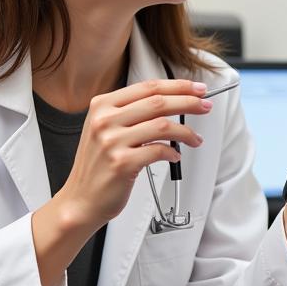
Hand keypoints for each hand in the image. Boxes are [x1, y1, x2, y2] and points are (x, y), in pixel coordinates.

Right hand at [56, 79, 210, 233]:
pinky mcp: (121, 163)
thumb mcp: (106, 129)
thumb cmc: (99, 165)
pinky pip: (159, 151)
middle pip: (158, 102)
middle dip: (188, 102)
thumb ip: (132, 112)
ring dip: (186, 132)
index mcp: (102, 105)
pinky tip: (175, 157)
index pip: (148, 87)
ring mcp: (111, 141)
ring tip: (195, 139)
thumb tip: (173, 100)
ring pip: (162, 125)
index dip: (178, 86)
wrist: (81, 199)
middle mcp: (105, 120)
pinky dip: (173, 153)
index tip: (197, 89)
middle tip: (205, 106)